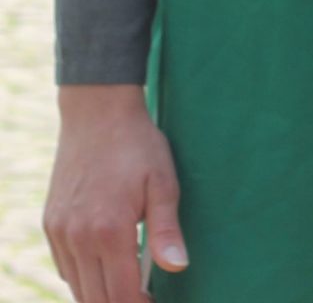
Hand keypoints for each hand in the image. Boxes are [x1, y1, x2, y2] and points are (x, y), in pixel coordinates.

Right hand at [45, 87, 186, 301]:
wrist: (97, 112)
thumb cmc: (137, 145)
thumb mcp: (162, 181)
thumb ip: (166, 230)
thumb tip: (178, 267)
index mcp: (110, 231)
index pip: (122, 296)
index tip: (154, 301)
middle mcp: (79, 238)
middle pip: (96, 300)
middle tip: (143, 296)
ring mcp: (60, 233)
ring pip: (77, 288)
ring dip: (100, 295)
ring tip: (126, 285)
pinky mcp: (51, 225)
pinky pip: (65, 268)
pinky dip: (82, 278)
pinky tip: (103, 266)